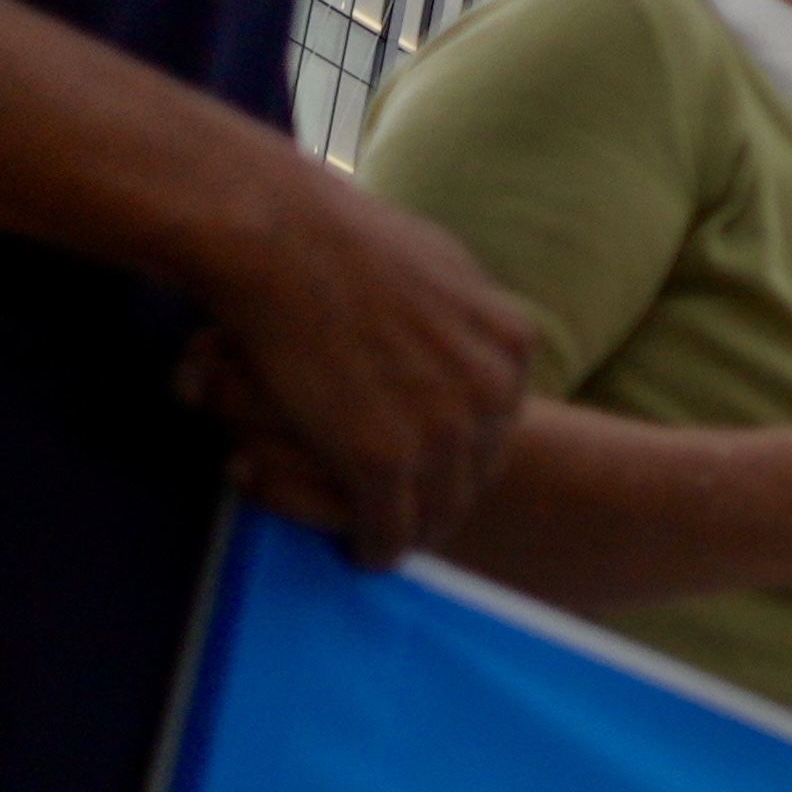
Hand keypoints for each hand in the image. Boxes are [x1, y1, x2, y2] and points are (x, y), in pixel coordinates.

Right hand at [178, 171, 533, 563]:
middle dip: (440, 494)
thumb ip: (465, 309)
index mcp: (511, 344)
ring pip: (441, 511)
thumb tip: (473, 322)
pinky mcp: (384, 462)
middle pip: (477, 472)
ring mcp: (443, 430)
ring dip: (410, 530)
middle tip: (401, 510)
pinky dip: (375, 549)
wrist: (280, 238)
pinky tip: (357, 554)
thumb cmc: (338, 237)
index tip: (425, 461)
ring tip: (379, 537)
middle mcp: (491, 391)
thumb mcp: (440, 262)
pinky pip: (392, 533)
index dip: (459, 448)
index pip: (499, 423)